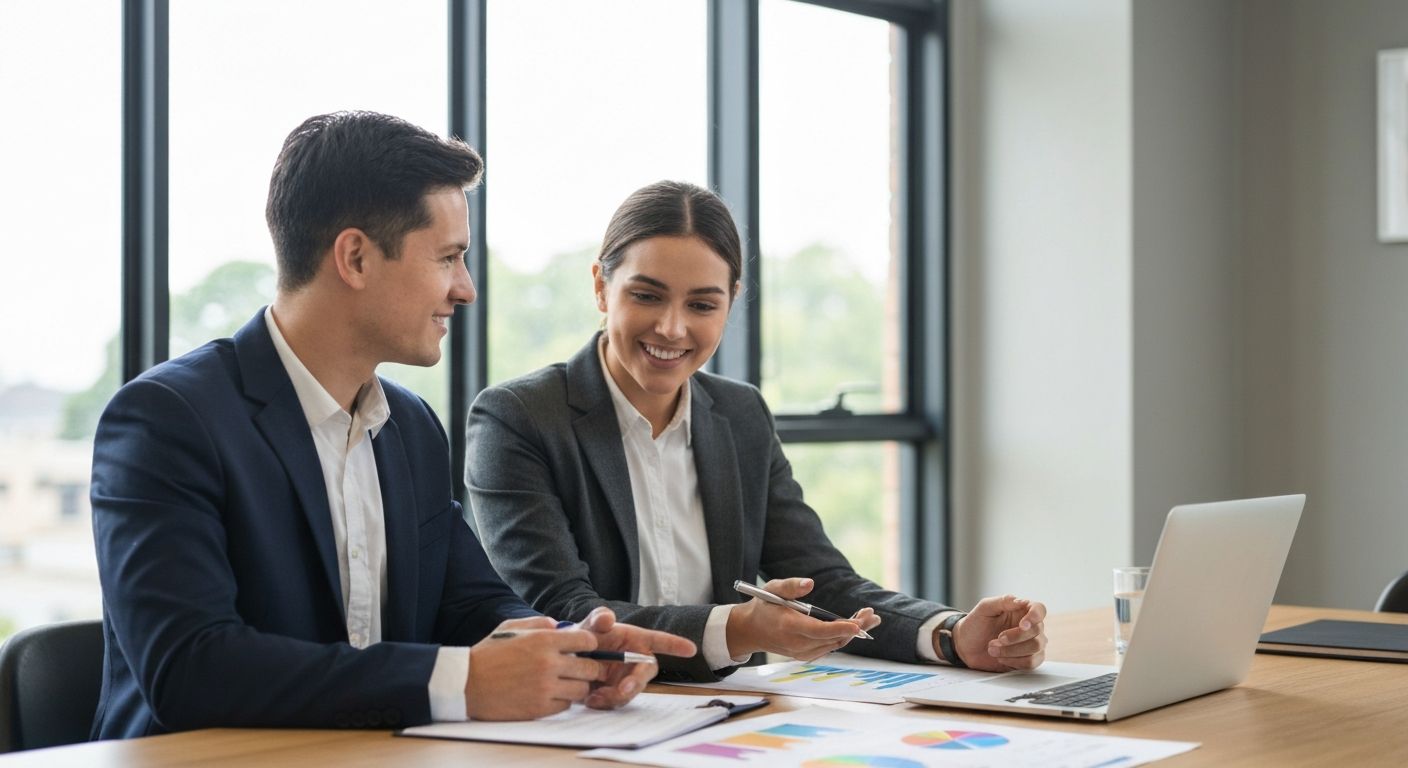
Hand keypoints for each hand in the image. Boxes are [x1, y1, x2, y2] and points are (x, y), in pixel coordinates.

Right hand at [464, 616, 602, 720]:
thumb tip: (561, 627)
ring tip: (565, 682)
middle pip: (591, 667)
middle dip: (588, 666)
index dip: (588, 644)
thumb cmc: (488, 653)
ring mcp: (545, 687)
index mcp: (543, 640)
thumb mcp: (511, 627)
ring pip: (582, 689)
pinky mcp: (539, 708)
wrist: (466, 683)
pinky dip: (562, 700)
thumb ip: (539, 623)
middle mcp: (548, 663)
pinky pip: (566, 705)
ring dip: (577, 685)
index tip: (583, 648)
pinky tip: (551, 693)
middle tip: (579, 668)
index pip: (587, 641)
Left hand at [573, 607, 697, 709]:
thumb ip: (597, 619)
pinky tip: (589, 699)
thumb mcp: (589, 625)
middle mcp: (635, 661)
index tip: (692, 649)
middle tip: (624, 689)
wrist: (568, 659)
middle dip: (637, 682)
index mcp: (635, 640)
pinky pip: (615, 702)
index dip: (675, 644)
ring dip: (616, 696)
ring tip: (595, 696)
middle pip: (645, 673)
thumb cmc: (585, 637)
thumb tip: (607, 618)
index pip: (659, 640)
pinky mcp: (615, 694)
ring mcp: (626, 679)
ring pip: (630, 692)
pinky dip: (604, 703)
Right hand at [726, 577, 879, 660]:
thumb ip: (791, 586)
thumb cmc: (764, 606)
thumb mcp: (773, 589)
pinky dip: (843, 637)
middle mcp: (796, 643)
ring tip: (870, 618)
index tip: (857, 624)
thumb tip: (811, 583)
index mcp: (789, 626)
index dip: (840, 628)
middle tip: (872, 615)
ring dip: (852, 632)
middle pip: (832, 638)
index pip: (819, 630)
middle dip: (855, 627)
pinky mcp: (805, 655)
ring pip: (834, 644)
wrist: (751, 630)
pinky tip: (855, 626)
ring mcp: (801, 652)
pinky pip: (829, 647)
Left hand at [945, 594, 1046, 671]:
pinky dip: (1014, 661)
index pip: (1039, 609)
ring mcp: (1031, 644)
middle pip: (1037, 631)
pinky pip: (1031, 662)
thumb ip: (1003, 601)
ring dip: (1012, 650)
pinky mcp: (1028, 660)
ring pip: (1036, 648)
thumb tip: (1021, 600)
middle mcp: (1030, 627)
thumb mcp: (985, 609)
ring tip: (992, 649)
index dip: (1035, 616)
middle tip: (997, 639)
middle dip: (1015, 637)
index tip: (1023, 625)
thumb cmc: (975, 625)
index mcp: (1021, 610)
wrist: (966, 647)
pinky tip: (1001, 657)